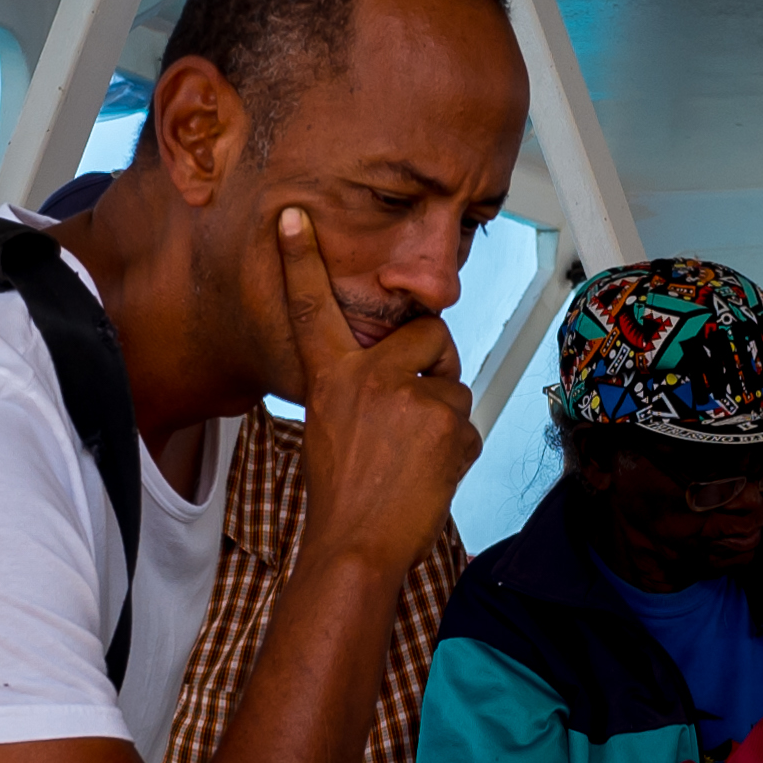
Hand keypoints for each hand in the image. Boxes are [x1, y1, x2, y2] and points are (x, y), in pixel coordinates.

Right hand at [278, 206, 475, 564]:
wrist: (356, 545)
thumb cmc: (344, 496)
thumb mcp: (332, 428)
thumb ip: (361, 391)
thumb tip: (412, 375)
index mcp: (331, 377)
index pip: (312, 308)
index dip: (300, 260)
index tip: (294, 218)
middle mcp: (369, 377)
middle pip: (431, 333)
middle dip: (440, 362)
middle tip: (422, 405)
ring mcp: (411, 398)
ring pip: (456, 388)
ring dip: (447, 421)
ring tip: (415, 460)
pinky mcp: (448, 424)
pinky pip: (469, 428)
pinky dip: (458, 454)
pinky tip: (428, 478)